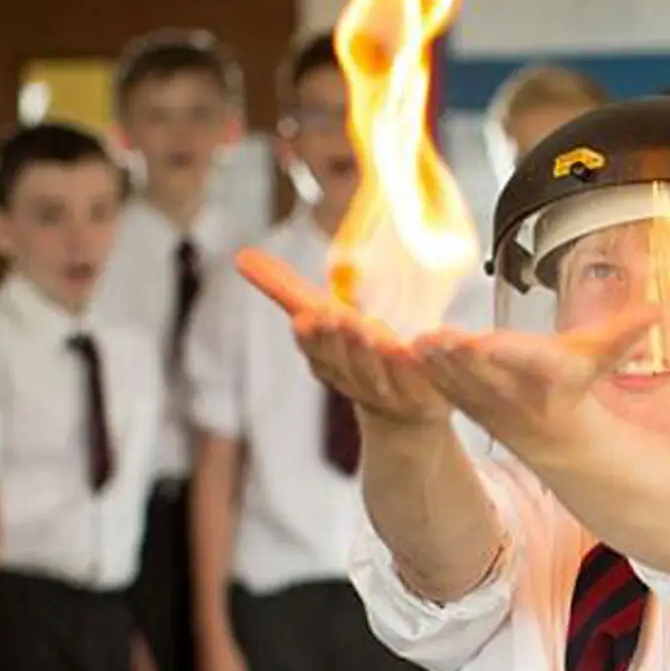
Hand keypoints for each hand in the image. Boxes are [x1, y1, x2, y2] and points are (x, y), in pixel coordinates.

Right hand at [237, 248, 451, 425]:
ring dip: (377, 355)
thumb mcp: (323, 322)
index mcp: (330, 365)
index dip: (313, 337)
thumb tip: (240, 255)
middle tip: (339, 316)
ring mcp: (393, 395)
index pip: (316, 351)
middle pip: (346, 363)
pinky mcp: (429, 397)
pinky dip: (424, 363)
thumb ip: (285, 291)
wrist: (404, 415)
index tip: (309, 316)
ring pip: (382, 375)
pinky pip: (427, 381)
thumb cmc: (357, 356)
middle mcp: (357, 383)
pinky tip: (424, 342)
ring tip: (377, 332)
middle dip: (340, 341)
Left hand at [413, 304, 659, 451]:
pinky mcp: (463, 401)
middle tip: (429, 338)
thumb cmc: (573, 383)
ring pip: (452, 380)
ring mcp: (484, 400)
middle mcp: (512, 390)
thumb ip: (625, 333)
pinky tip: (399, 354)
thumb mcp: (601, 358)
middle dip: (455, 357)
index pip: (524, 361)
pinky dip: (418, 372)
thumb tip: (658, 311)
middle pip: (480, 371)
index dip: (503, 353)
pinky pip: (438, 386)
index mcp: (545, 376)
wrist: (554, 435)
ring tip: (406, 344)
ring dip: (429, 365)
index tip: (483, 341)